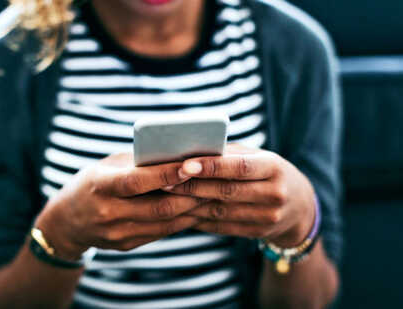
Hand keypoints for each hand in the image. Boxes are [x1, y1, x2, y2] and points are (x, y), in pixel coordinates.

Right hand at [35, 153, 204, 260]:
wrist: (66, 222)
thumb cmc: (91, 184)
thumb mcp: (106, 167)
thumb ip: (136, 163)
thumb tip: (176, 155)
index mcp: (100, 187)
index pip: (137, 181)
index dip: (166, 174)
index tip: (192, 164)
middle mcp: (108, 213)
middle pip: (158, 206)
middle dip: (190, 194)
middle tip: (215, 182)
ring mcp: (117, 233)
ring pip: (164, 223)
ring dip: (191, 209)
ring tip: (212, 195)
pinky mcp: (126, 245)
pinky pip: (160, 233)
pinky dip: (180, 221)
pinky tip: (195, 210)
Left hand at [163, 144, 315, 247]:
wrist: (299, 207)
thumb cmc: (268, 172)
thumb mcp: (258, 157)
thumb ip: (229, 154)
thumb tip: (190, 150)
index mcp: (274, 168)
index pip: (239, 167)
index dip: (211, 167)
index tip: (184, 164)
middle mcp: (274, 193)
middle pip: (226, 191)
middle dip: (192, 186)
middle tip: (164, 182)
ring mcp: (268, 216)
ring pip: (221, 211)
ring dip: (191, 205)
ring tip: (167, 196)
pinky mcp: (258, 232)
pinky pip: (222, 227)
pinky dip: (199, 220)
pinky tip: (180, 212)